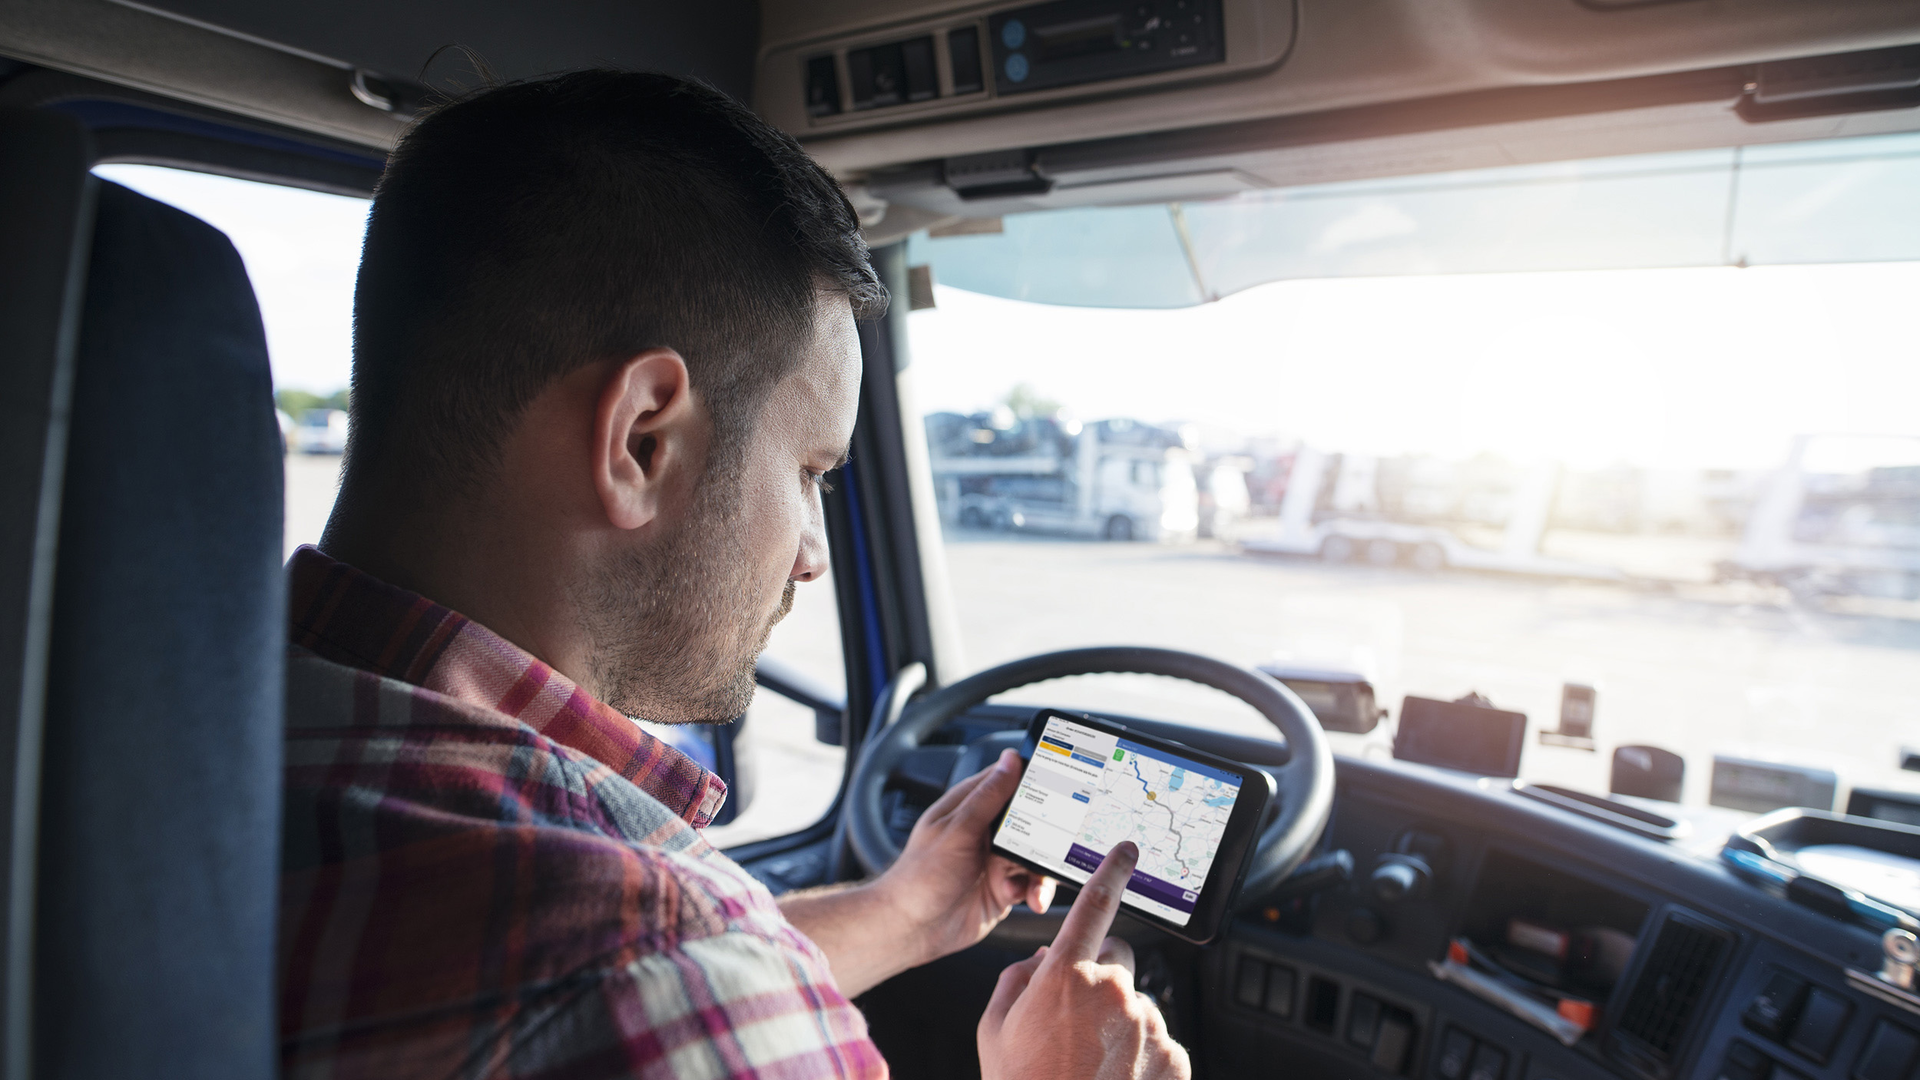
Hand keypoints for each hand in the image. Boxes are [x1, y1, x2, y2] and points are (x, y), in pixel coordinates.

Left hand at [874, 749, 1056, 963]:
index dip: (1037, 782)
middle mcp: (986, 831)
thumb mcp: (958, 830)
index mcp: (971, 806)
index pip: (1010, 782)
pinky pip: (1032, 884)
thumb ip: (988, 797)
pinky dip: (1034, 891)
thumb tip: (1010, 760)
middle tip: (1055, 847)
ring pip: (1037, 856)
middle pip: (1033, 822)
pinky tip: (1024, 898)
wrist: (913, 928)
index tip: (1064, 787)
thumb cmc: (921, 876)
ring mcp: (996, 860)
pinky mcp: (1004, 887)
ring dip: (1041, 871)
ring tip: (1035, 886)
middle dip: (1048, 836)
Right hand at [977, 842, 1190, 1079]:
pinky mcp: (1174, 1056)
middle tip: (1075, 1023)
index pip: (1094, 906)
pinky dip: (1141, 1057)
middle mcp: (1113, 992)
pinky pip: (1158, 1041)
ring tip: (1090, 1066)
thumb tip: (1044, 960)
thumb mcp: (995, 1029)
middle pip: (1117, 960)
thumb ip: (1018, 979)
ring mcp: (1149, 1025)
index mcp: (1066, 977)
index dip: (1110, 873)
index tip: (1126, 851)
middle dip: (1100, 979)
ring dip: (1119, 1026)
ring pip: (1136, 1006)